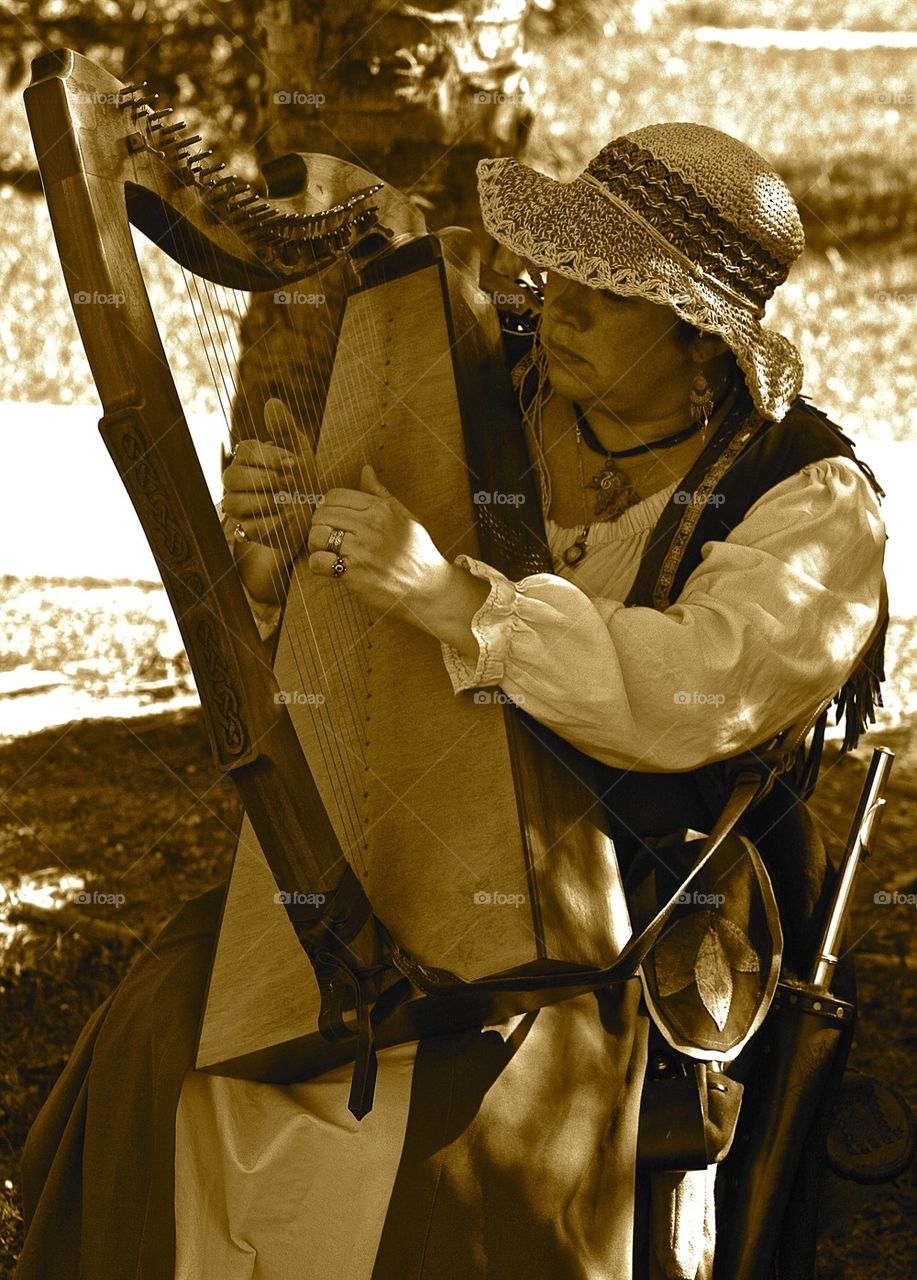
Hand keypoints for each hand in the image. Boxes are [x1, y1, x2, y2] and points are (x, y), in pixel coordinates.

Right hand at [221, 399, 316, 561]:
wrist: (313, 512)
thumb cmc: (302, 478)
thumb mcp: (299, 451)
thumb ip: (285, 429)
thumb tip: (272, 402)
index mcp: (248, 457)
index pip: (246, 451)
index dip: (270, 457)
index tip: (294, 463)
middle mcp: (236, 480)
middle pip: (234, 477)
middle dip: (267, 480)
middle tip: (291, 483)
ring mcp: (238, 506)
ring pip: (235, 504)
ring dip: (266, 502)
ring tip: (289, 501)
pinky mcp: (246, 530)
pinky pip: (250, 528)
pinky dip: (273, 522)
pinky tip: (291, 515)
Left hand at [307, 465, 451, 622]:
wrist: (430, 589)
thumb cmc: (418, 553)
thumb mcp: (405, 517)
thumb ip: (380, 493)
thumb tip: (365, 469)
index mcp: (380, 509)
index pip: (335, 496)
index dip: (328, 506)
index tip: (334, 519)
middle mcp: (370, 526)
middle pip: (322, 514)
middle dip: (320, 525)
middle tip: (329, 538)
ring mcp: (361, 550)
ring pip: (317, 535)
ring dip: (316, 544)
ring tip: (328, 552)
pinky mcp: (354, 573)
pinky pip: (318, 561)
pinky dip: (318, 565)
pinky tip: (329, 567)